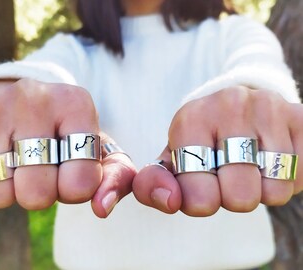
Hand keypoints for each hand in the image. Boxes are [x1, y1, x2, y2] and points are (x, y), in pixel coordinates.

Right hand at [0, 79, 135, 216]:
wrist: (27, 102)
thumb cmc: (68, 135)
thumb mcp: (100, 151)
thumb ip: (115, 178)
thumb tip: (103, 207)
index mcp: (76, 104)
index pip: (81, 181)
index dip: (76, 191)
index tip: (72, 176)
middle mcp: (34, 97)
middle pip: (36, 192)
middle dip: (42, 195)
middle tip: (43, 173)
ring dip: (12, 191)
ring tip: (19, 166)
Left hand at [133, 86, 302, 215]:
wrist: (235, 108)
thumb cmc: (201, 143)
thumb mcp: (172, 160)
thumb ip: (153, 184)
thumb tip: (169, 200)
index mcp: (190, 119)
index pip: (198, 195)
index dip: (201, 202)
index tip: (201, 186)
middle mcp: (229, 105)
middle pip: (240, 196)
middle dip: (233, 198)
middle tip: (228, 175)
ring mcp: (268, 108)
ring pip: (274, 190)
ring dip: (261, 190)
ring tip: (250, 166)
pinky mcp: (299, 116)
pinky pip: (299, 175)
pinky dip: (286, 178)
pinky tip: (271, 158)